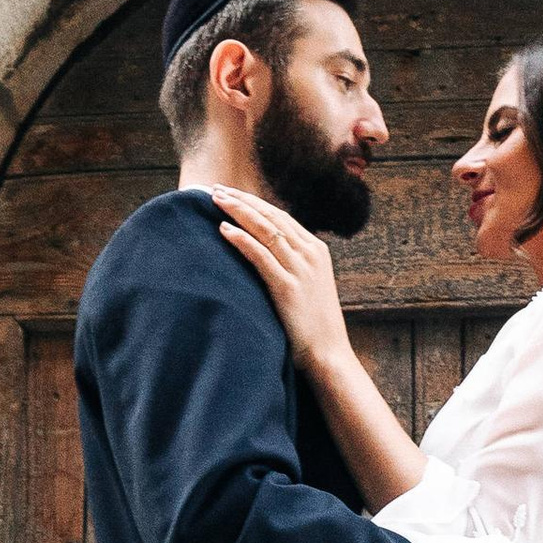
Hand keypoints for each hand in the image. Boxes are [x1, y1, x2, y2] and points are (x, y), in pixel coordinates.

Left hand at [212, 187, 351, 376]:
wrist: (328, 353)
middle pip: (271, 217)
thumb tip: (265, 254)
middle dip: (242, 200)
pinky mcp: (288, 287)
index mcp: (316, 251)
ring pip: (265, 230)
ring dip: (238, 212)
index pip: (281, 217)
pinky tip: (223, 230)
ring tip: (214, 200)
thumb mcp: (308, 286)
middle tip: (216, 189)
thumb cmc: (313, 324)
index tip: (231, 194)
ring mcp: (301, 269)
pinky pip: (260, 256)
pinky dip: (241, 240)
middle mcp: (310, 254)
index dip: (254, 203)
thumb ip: (292, 266)